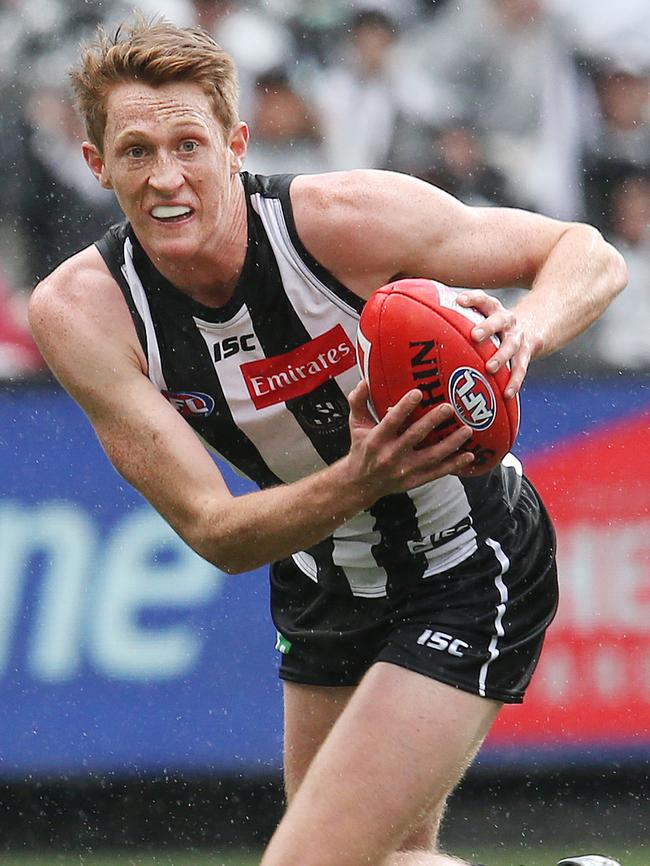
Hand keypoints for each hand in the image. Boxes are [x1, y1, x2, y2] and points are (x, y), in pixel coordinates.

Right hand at [346, 380, 473, 498]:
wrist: (361, 484)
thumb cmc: (362, 449)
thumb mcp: (355, 425)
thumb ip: (358, 401)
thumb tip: (363, 381)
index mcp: (376, 440)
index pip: (391, 422)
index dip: (404, 407)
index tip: (418, 393)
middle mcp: (391, 455)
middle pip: (415, 437)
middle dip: (432, 421)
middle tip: (449, 407)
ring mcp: (404, 470)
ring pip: (431, 456)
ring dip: (451, 444)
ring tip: (467, 430)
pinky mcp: (415, 480)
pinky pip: (437, 473)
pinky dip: (454, 465)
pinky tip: (469, 456)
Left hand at [457, 289, 530, 397]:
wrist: (532, 326)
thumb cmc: (493, 325)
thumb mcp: (482, 315)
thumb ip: (459, 318)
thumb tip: (422, 320)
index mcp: (493, 308)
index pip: (482, 299)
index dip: (472, 298)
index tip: (459, 301)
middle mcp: (507, 321)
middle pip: (499, 321)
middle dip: (487, 328)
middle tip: (474, 336)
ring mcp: (517, 338)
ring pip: (511, 346)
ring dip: (501, 357)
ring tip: (490, 368)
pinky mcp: (525, 354)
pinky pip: (520, 369)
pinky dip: (514, 381)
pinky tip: (506, 393)